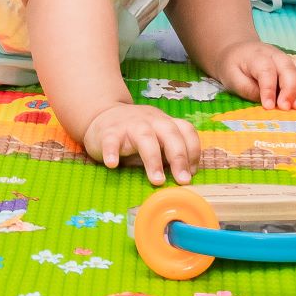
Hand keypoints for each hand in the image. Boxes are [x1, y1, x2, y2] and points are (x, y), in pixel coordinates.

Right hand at [83, 102, 199, 185]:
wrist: (102, 115)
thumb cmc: (135, 134)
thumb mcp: (156, 139)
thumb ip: (169, 154)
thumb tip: (185, 178)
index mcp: (165, 123)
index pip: (186, 130)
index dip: (193, 151)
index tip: (192, 173)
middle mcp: (151, 120)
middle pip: (170, 133)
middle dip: (179, 157)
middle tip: (183, 180)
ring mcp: (130, 124)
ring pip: (145, 137)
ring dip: (153, 159)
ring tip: (157, 180)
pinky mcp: (108, 131)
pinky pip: (111, 140)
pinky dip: (112, 152)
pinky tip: (112, 164)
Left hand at [214, 40, 295, 109]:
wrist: (239, 51)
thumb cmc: (234, 66)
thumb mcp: (231, 77)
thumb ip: (247, 89)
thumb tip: (266, 102)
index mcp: (256, 56)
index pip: (266, 71)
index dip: (268, 90)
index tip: (268, 107)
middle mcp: (275, 55)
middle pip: (288, 69)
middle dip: (290, 90)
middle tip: (286, 108)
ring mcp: (287, 58)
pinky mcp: (294, 65)